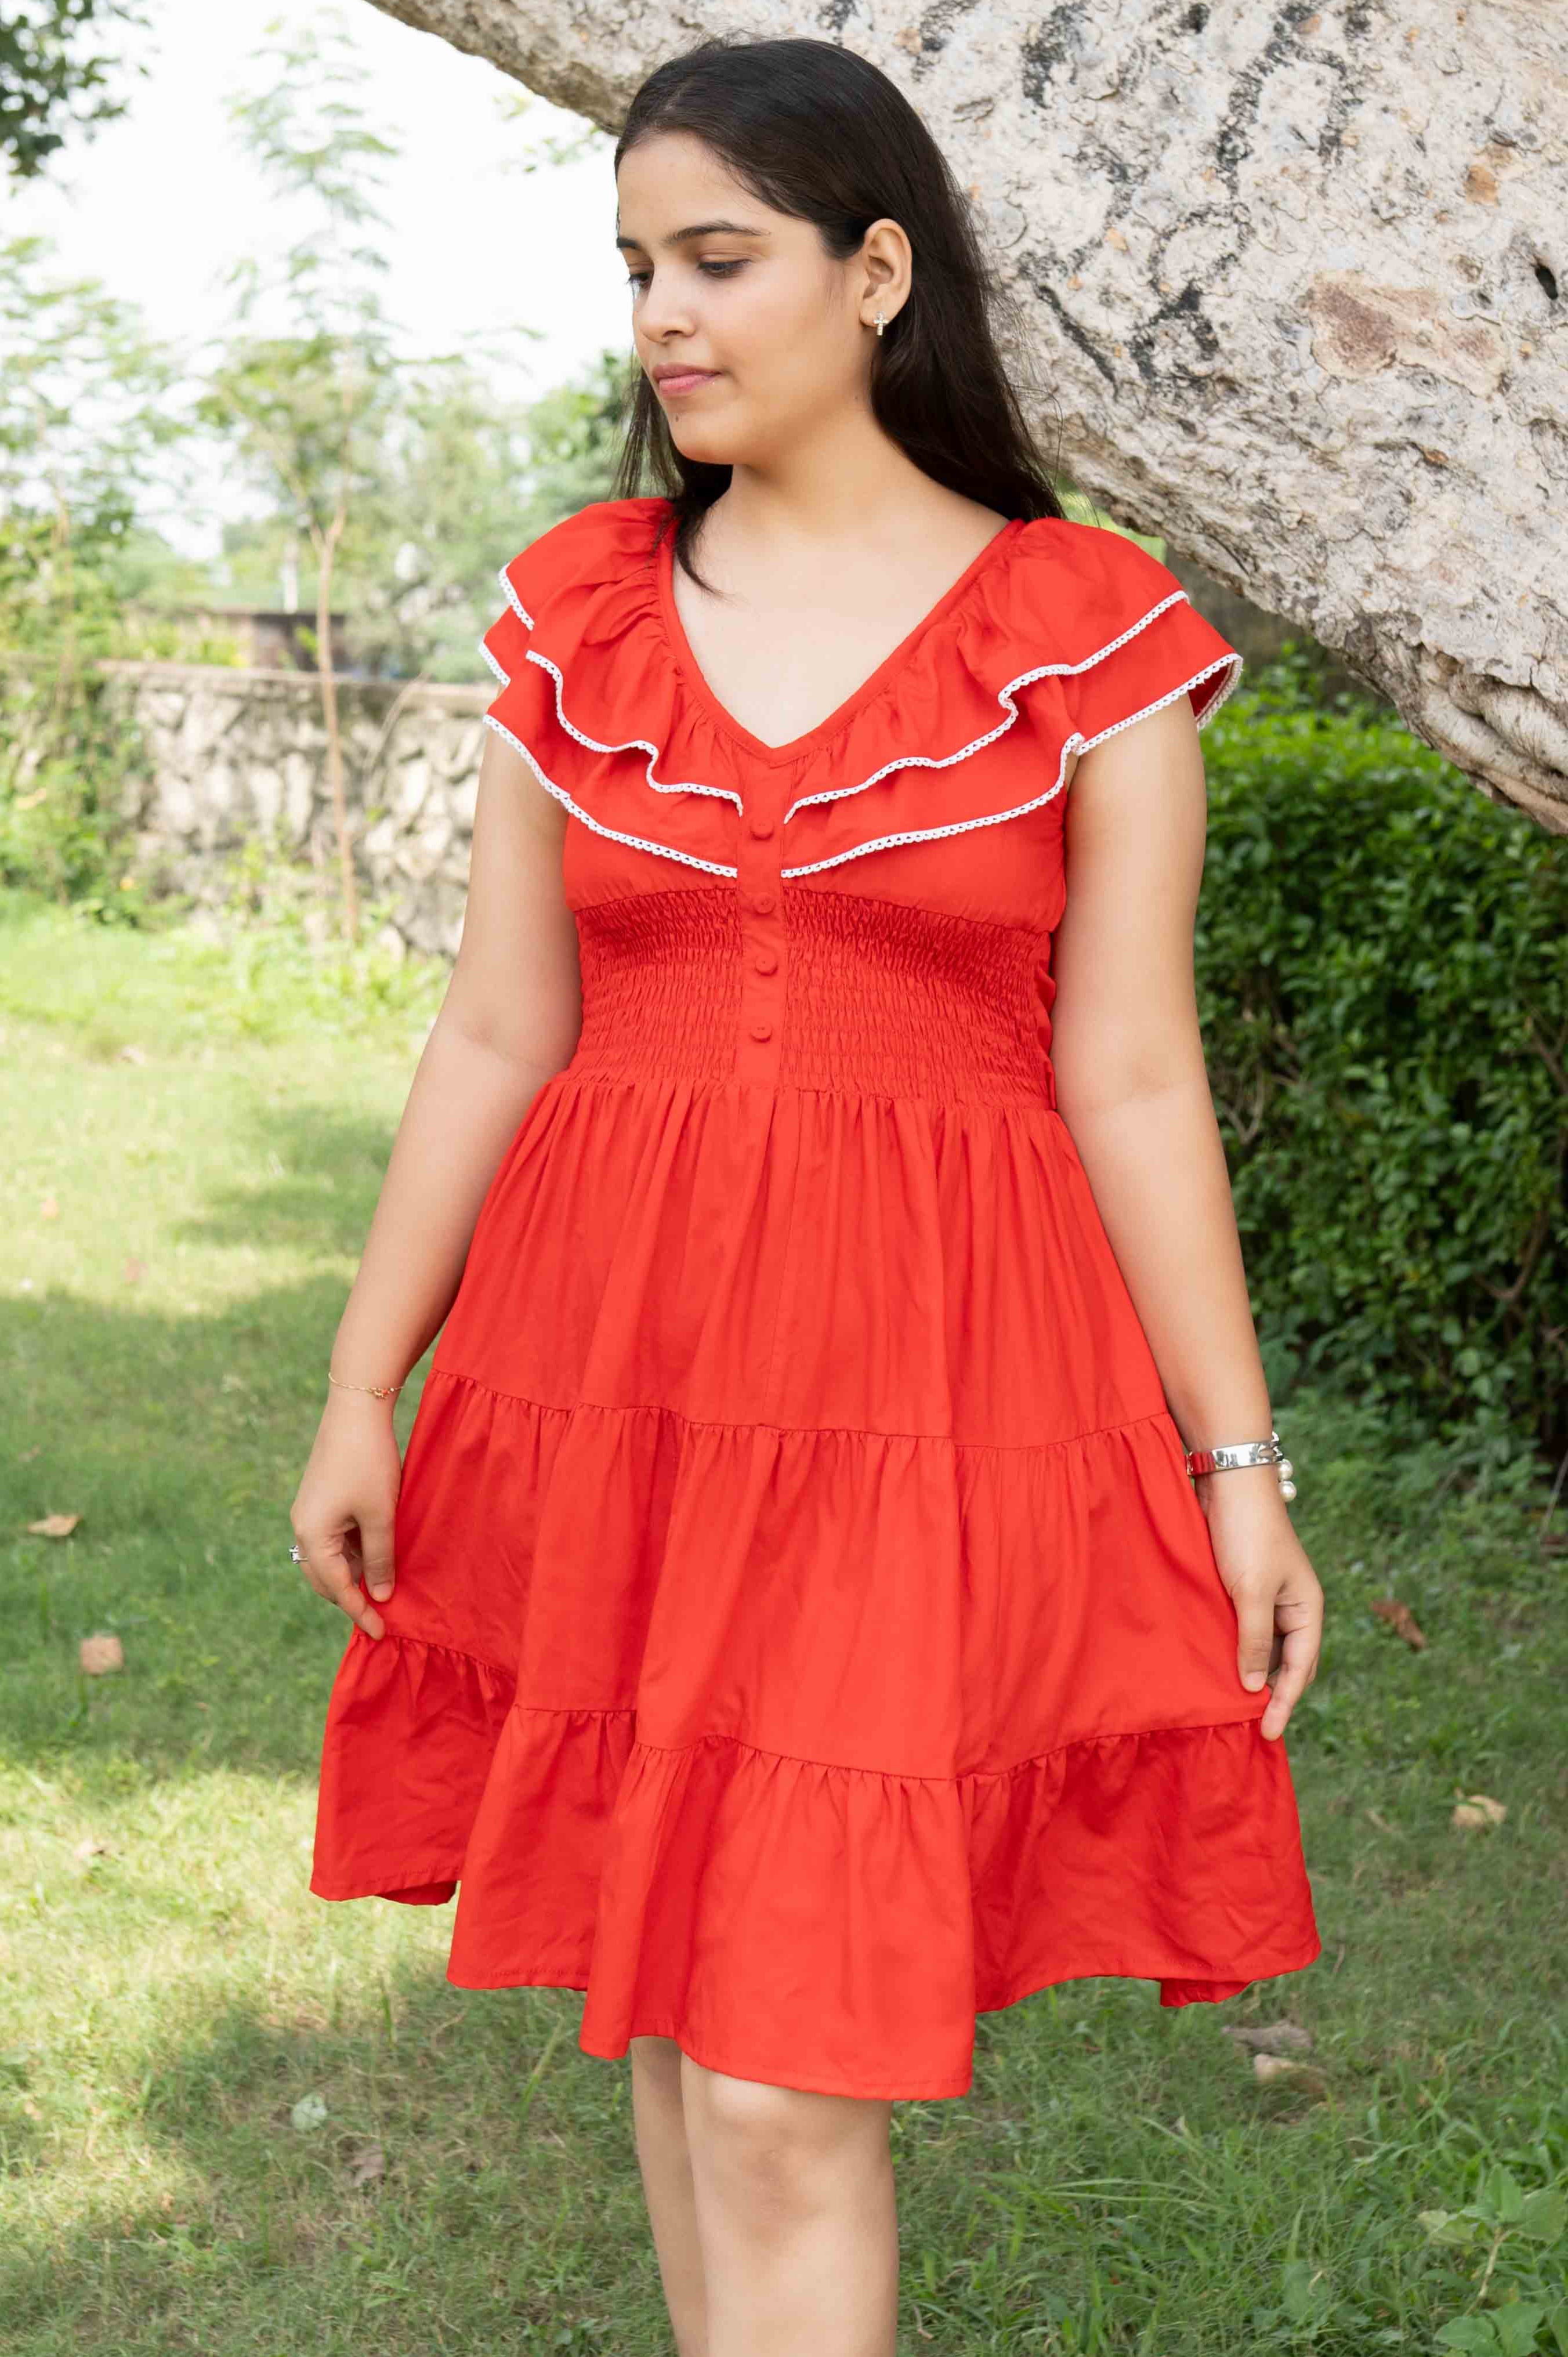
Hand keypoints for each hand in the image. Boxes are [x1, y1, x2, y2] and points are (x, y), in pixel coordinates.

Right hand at [290, 1390, 403, 1639]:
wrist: (356, 1410)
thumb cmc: (369, 1463)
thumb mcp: (381, 1516)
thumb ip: (382, 1559)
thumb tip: (381, 1596)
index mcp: (311, 1536)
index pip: (338, 1588)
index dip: (361, 1613)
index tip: (382, 1634)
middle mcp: (302, 1528)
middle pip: (326, 1578)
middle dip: (352, 1597)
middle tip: (383, 1615)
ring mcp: (309, 1513)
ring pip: (331, 1558)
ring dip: (355, 1573)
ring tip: (385, 1586)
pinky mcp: (320, 1500)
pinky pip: (334, 1539)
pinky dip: (354, 1551)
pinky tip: (378, 1553)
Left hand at [1198, 1467, 1323, 1740]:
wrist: (1228, 1482)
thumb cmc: (1247, 1534)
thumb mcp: (1251, 1592)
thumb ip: (1253, 1640)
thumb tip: (1255, 1687)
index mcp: (1307, 1608)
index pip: (1301, 1668)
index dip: (1285, 1702)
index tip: (1267, 1733)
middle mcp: (1292, 1606)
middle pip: (1287, 1662)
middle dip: (1273, 1694)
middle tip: (1252, 1728)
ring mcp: (1267, 1596)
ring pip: (1263, 1646)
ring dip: (1252, 1672)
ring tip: (1233, 1706)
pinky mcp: (1242, 1586)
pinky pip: (1243, 1628)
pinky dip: (1234, 1649)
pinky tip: (1217, 1666)